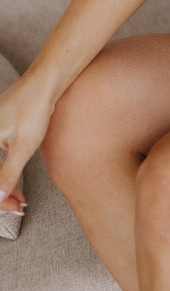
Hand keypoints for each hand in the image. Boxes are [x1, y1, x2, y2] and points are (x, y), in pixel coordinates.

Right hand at [0, 75, 55, 211]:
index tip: (12, 209)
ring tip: (21, 201)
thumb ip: (6, 176)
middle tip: (18, 208)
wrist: (45, 81)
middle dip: (0, 195)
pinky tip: (18, 185)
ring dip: (3, 186)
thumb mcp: (22, 147)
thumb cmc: (33, 109)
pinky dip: (5, 173)